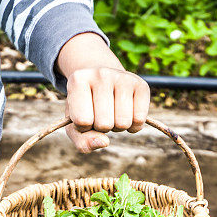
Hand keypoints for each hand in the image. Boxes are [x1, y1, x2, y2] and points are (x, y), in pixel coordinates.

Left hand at [55, 33, 149, 152]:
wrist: (102, 83)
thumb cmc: (86, 108)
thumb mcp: (75, 126)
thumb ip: (82, 141)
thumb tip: (104, 142)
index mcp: (78, 80)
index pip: (82, 121)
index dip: (83, 127)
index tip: (83, 115)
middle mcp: (101, 74)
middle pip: (104, 124)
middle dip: (102, 127)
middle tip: (100, 114)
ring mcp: (122, 77)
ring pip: (123, 123)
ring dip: (118, 127)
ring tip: (113, 113)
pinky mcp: (141, 85)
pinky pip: (139, 120)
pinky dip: (134, 126)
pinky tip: (128, 115)